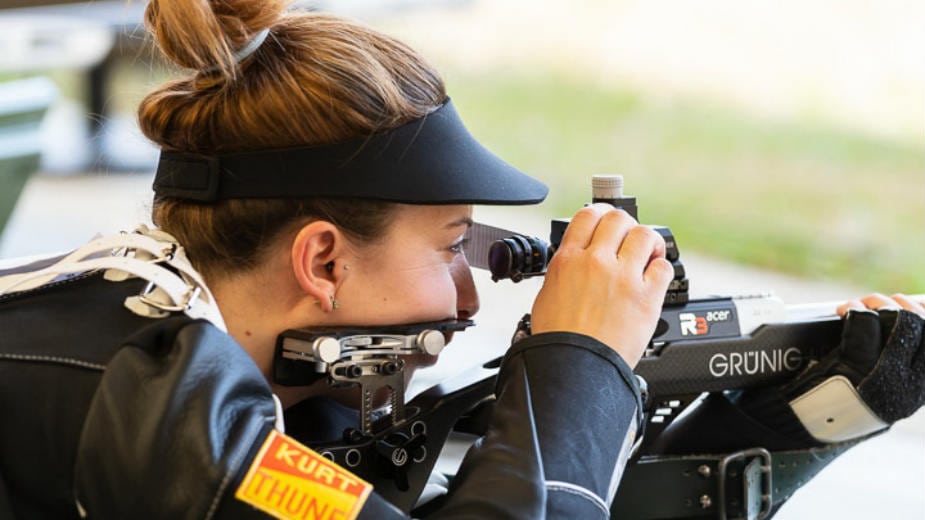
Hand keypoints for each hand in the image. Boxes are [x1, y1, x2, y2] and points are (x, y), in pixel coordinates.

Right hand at [530, 204, 673, 366]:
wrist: (574, 368)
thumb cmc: (558, 340)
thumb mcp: (548, 293)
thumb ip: (566, 269)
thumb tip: (578, 259)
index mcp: (568, 260)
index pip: (588, 215)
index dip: (600, 213)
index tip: (606, 220)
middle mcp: (596, 263)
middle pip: (619, 219)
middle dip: (625, 225)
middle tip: (628, 238)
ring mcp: (624, 278)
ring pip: (645, 235)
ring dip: (648, 241)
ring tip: (648, 254)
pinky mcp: (647, 298)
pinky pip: (664, 267)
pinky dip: (661, 268)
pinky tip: (654, 277)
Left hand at [780, 293, 924, 441]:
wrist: (805, 423)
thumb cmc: (839, 401)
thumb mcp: (878, 387)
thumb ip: (897, 361)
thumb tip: (912, 317)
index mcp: (919, 387)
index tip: (915, 305)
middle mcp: (910, 384)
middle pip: (922, 326)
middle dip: (903, 306)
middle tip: (880, 303)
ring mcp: (884, 374)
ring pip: (897, 320)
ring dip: (879, 303)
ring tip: (863, 304)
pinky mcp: (856, 364)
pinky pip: (864, 323)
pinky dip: (855, 310)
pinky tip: (845, 310)